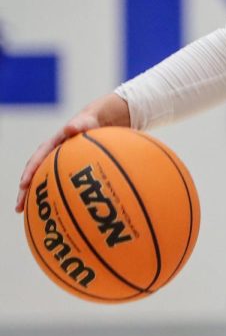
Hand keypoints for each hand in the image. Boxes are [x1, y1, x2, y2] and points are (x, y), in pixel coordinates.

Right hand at [15, 93, 129, 212]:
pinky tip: (58, 213)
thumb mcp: (87, 121)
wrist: (97, 122)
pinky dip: (55, 196)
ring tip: (28, 214)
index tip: (24, 184)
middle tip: (19, 207)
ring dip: (36, 197)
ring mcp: (57, 163)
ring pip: (43, 181)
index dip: (29, 172)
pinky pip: (58, 184)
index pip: (37, 158)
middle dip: (25, 191)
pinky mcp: (66, 170)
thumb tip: (72, 127)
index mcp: (53, 144)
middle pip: (35, 174)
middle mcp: (51, 155)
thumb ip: (81, 124)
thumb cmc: (91, 122)